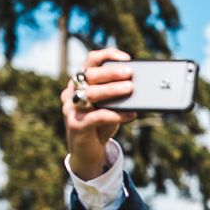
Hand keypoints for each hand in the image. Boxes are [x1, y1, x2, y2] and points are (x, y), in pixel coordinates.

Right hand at [60, 48, 136, 179]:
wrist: (88, 153)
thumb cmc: (101, 126)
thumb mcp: (110, 107)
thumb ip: (118, 96)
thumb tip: (138, 86)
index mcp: (80, 83)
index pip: (90, 61)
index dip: (107, 55)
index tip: (126, 58)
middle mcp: (72, 92)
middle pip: (90, 75)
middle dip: (111, 72)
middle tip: (130, 73)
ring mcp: (71, 108)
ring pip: (91, 94)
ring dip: (112, 90)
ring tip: (130, 89)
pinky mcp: (76, 125)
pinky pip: (97, 116)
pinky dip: (115, 114)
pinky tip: (130, 115)